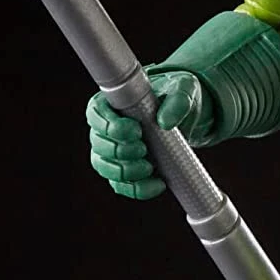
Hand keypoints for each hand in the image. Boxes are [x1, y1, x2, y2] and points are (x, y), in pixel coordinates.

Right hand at [86, 69, 212, 200]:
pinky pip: (122, 185)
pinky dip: (137, 189)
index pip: (95, 114)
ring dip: (126, 171)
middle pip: (98, 144)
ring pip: (105, 167)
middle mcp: (105, 128)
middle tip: (144, 149)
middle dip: (120, 151)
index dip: (110, 126)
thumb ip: (178, 101)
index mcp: (111, 103)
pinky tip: (157, 184)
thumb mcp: (183, 90)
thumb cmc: (175, 96)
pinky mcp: (124, 171)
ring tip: (150, 167)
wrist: (184, 116)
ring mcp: (112, 151)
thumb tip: (164, 122)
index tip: (136, 130)